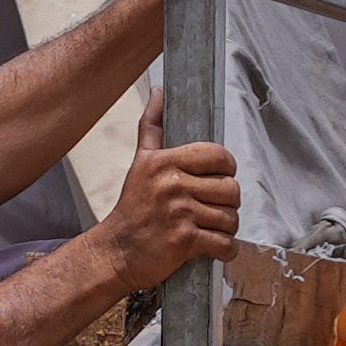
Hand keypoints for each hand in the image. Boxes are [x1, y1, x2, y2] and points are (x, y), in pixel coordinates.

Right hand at [64, 135, 242, 310]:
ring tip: (211, 229)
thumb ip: (151, 128)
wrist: (114, 253)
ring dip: (227, 228)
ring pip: (230, 218)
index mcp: (164, 162)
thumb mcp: (140, 164)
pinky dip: (225, 250)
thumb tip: (159, 92)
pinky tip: (213, 248)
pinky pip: (224, 244)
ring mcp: (179, 214)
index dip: (227, 170)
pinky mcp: (184, 241)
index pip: (219, 156)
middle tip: (213, 209)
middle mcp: (171, 185)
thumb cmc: (131, 209)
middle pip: (230, 189)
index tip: (217, 180)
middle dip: (228, 204)